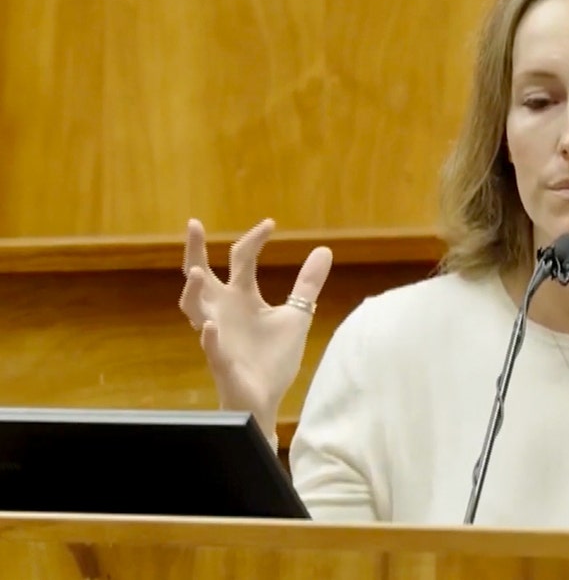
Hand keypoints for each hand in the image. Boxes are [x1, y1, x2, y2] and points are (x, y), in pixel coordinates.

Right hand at [178, 218, 332, 432]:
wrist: (267, 397)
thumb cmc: (273, 357)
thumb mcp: (296, 314)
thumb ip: (307, 283)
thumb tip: (324, 249)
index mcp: (242, 297)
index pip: (241, 259)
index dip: (253, 239)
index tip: (270, 223)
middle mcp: (224, 310)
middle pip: (201, 276)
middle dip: (195, 251)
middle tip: (194, 224)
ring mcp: (218, 336)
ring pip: (194, 310)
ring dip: (192, 292)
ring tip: (196, 273)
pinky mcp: (222, 362)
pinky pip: (210, 348)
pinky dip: (210, 337)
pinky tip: (212, 326)